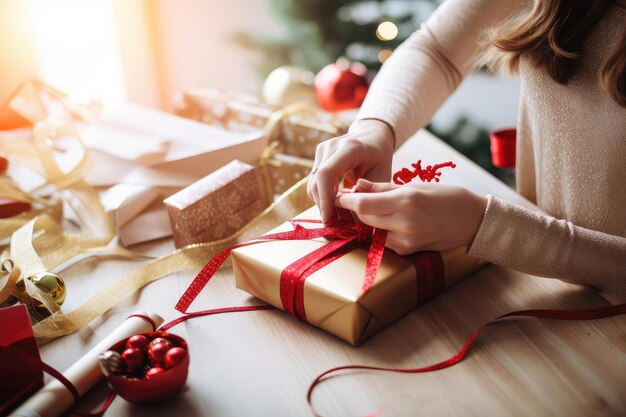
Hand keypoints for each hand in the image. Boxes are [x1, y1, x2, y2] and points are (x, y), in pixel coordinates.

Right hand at [307, 119, 393, 223]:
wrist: (372, 138)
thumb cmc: (379, 157)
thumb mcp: (382, 176)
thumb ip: (367, 196)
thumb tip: (353, 222)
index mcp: (350, 148)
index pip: (326, 173)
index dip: (325, 198)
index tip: (329, 219)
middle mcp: (332, 146)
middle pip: (316, 181)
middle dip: (322, 205)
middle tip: (333, 224)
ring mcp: (322, 150)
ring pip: (312, 183)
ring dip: (321, 202)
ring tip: (334, 216)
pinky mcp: (318, 156)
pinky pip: (314, 181)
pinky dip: (321, 195)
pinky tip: (332, 205)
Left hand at [335, 179, 487, 253]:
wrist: (474, 220)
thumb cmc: (446, 197)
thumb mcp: (414, 185)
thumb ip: (383, 187)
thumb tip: (357, 186)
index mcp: (406, 201)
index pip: (363, 204)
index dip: (345, 201)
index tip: (337, 195)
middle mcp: (404, 223)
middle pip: (364, 219)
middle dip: (354, 210)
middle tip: (350, 199)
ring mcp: (406, 240)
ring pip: (372, 231)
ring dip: (367, 221)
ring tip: (371, 208)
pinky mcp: (408, 251)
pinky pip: (384, 241)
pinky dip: (380, 231)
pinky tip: (387, 222)